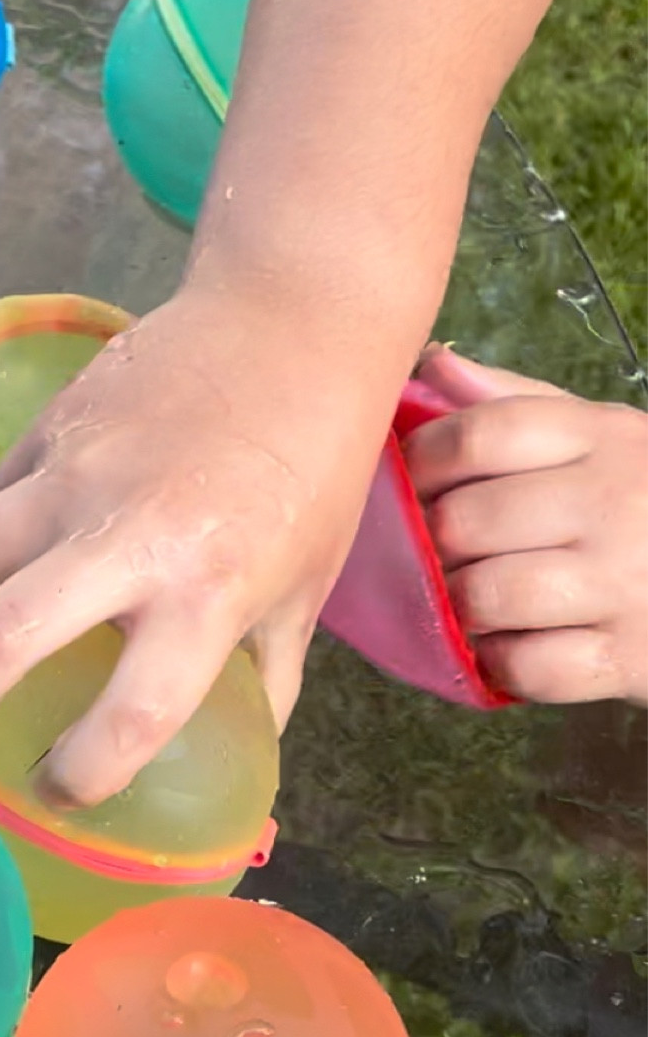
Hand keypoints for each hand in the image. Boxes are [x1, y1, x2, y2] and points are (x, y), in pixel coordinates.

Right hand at [0, 283, 408, 804]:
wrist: (292, 321)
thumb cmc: (315, 466)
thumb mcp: (306, 591)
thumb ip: (264, 680)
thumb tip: (236, 759)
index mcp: (208, 593)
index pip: (127, 716)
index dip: (82, 778)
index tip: (61, 793)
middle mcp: (126, 538)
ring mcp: (72, 477)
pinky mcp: (46, 432)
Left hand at [407, 346, 647, 705]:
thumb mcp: (601, 437)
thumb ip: (517, 405)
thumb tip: (433, 369)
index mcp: (604, 436)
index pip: (480, 434)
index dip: (423, 462)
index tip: (410, 484)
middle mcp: (616, 501)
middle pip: (466, 521)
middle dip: (435, 547)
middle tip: (444, 557)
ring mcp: (625, 582)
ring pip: (485, 596)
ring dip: (460, 608)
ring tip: (473, 602)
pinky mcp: (629, 658)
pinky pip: (526, 666)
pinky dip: (501, 664)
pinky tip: (511, 648)